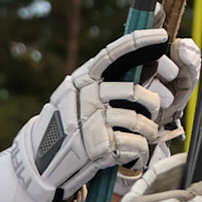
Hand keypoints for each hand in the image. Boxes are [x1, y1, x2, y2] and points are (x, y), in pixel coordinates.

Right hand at [0, 28, 185, 201]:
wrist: (41, 166)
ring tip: (147, 137)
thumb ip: (103, 84)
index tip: (161, 35)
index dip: (137, 43)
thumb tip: (144, 67)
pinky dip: (142, 152)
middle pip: (134, 91)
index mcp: (81, 80)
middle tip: (157, 112)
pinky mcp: (98, 147)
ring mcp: (91, 121)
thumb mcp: (77, 99)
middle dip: (153, 104)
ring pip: (139, 120)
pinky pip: (136, 144)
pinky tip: (136, 155)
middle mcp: (85, 97)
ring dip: (150, 132)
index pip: (111, 55)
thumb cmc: (68, 129)